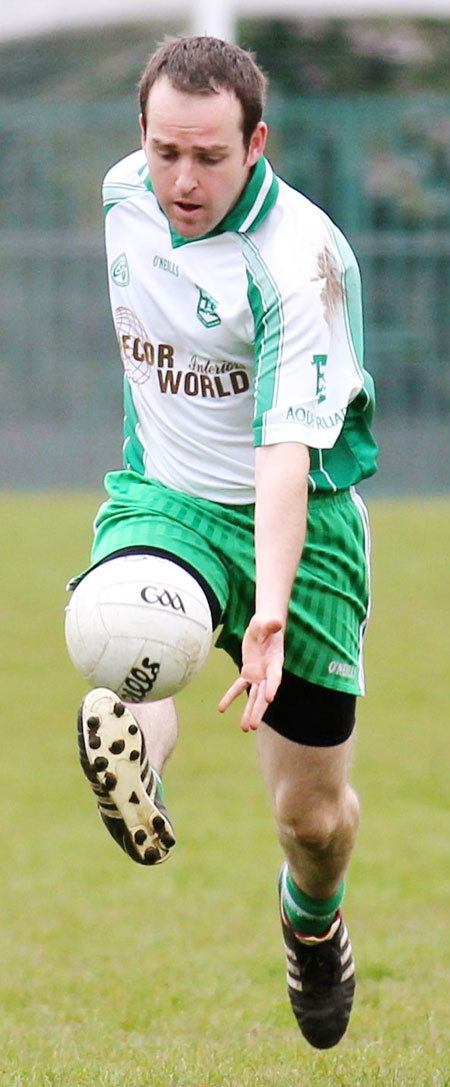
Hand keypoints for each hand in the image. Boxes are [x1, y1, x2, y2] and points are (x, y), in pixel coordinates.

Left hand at [218, 615, 283, 731]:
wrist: (263, 626)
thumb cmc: (267, 624)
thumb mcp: (266, 622)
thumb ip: (271, 625)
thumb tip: (277, 623)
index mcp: (276, 661)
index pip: (275, 676)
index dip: (272, 687)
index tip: (269, 699)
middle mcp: (268, 672)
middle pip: (263, 694)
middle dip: (258, 710)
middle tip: (252, 726)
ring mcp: (259, 675)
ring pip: (254, 696)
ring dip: (249, 711)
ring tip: (245, 728)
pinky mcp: (248, 673)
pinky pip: (239, 687)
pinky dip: (230, 697)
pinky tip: (221, 709)